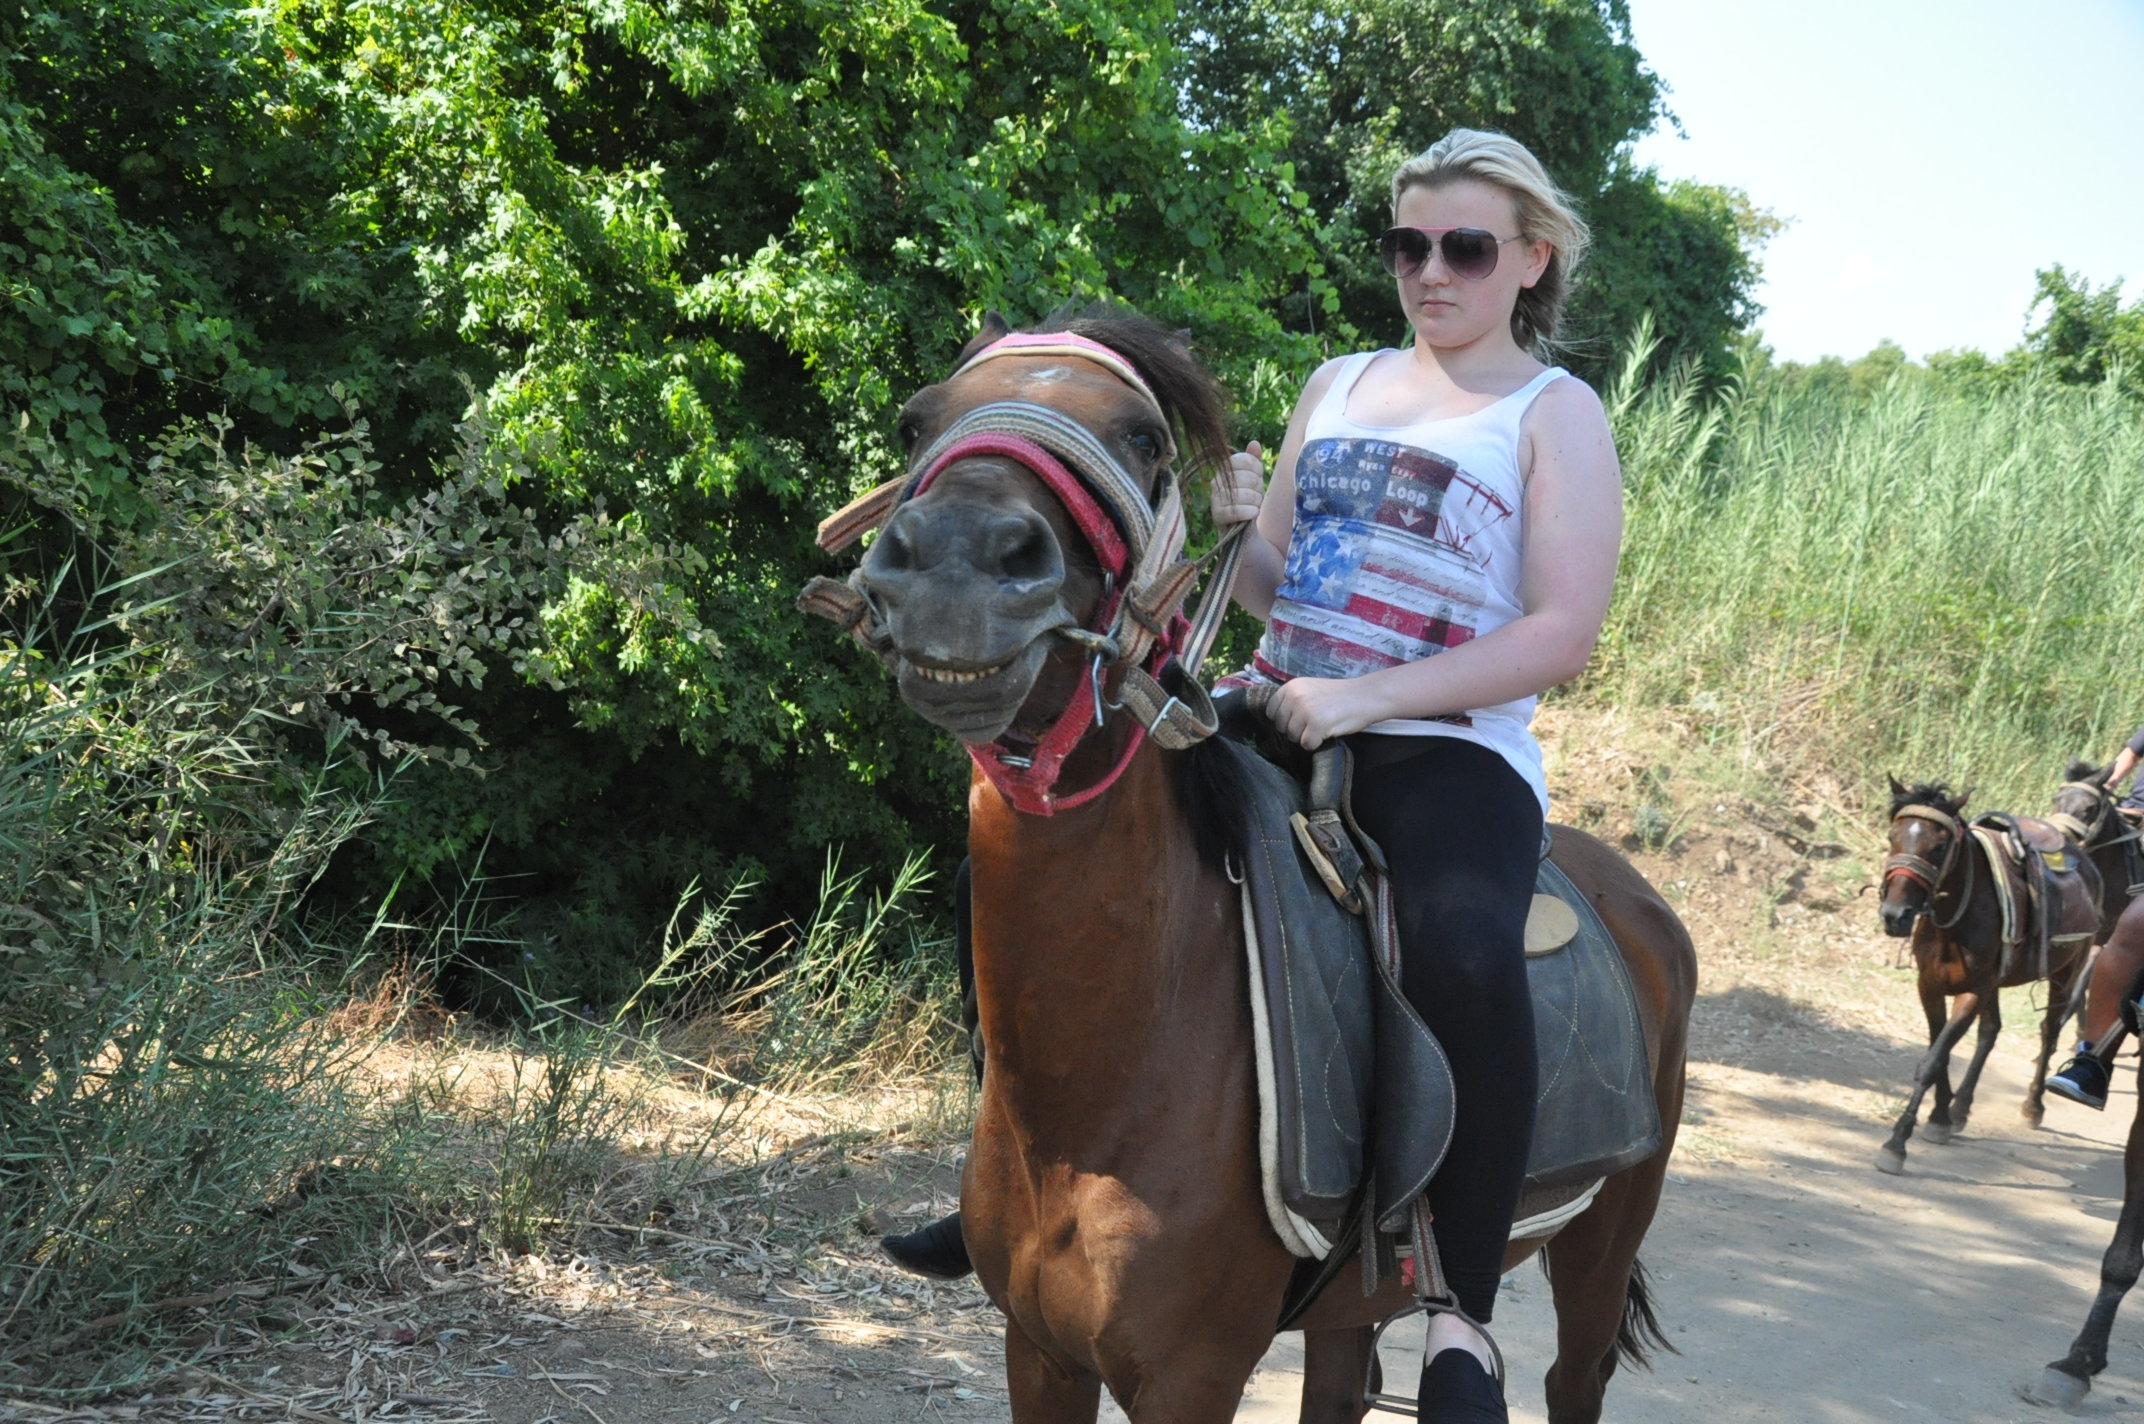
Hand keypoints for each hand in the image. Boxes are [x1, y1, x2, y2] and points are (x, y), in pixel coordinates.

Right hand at [1211, 441, 1265, 527]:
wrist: (1242, 527)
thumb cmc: (1248, 499)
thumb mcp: (1254, 478)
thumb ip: (1254, 461)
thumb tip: (1254, 443)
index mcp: (1224, 469)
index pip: (1243, 460)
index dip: (1256, 469)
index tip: (1258, 477)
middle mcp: (1216, 480)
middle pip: (1246, 478)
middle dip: (1258, 488)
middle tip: (1256, 496)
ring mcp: (1215, 498)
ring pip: (1244, 494)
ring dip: (1256, 502)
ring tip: (1254, 505)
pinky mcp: (1217, 515)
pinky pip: (1237, 510)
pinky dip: (1250, 512)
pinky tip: (1253, 513)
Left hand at [1268, 676, 1384, 750]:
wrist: (1365, 696)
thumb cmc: (1338, 696)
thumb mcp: (1309, 690)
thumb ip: (1292, 701)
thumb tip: (1276, 721)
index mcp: (1290, 687)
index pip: (1272, 712)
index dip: (1285, 720)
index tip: (1300, 719)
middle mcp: (1295, 697)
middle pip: (1281, 727)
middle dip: (1296, 730)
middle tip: (1315, 722)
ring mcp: (1305, 711)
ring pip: (1293, 737)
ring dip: (1307, 737)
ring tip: (1323, 725)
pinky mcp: (1316, 725)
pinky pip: (1307, 745)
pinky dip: (1317, 743)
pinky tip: (1328, 731)